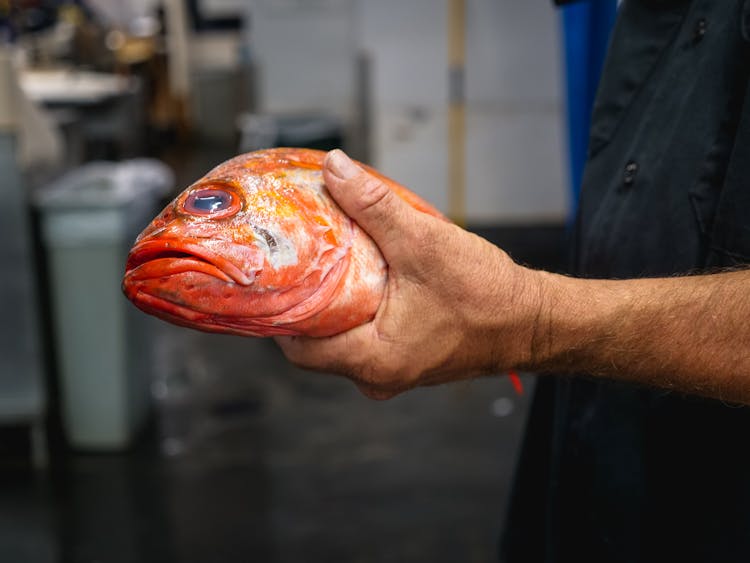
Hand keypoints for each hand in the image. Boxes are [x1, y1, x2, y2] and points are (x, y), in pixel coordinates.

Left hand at [275, 150, 542, 398]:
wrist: (535, 321)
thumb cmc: (488, 296)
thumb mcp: (425, 243)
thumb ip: (374, 206)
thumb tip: (333, 169)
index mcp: (373, 360)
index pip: (298, 348)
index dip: (277, 312)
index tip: (269, 277)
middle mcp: (377, 375)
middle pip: (315, 343)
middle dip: (303, 302)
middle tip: (293, 262)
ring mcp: (393, 370)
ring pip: (341, 339)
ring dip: (331, 304)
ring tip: (321, 263)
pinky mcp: (407, 358)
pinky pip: (365, 336)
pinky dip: (356, 308)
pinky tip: (359, 274)